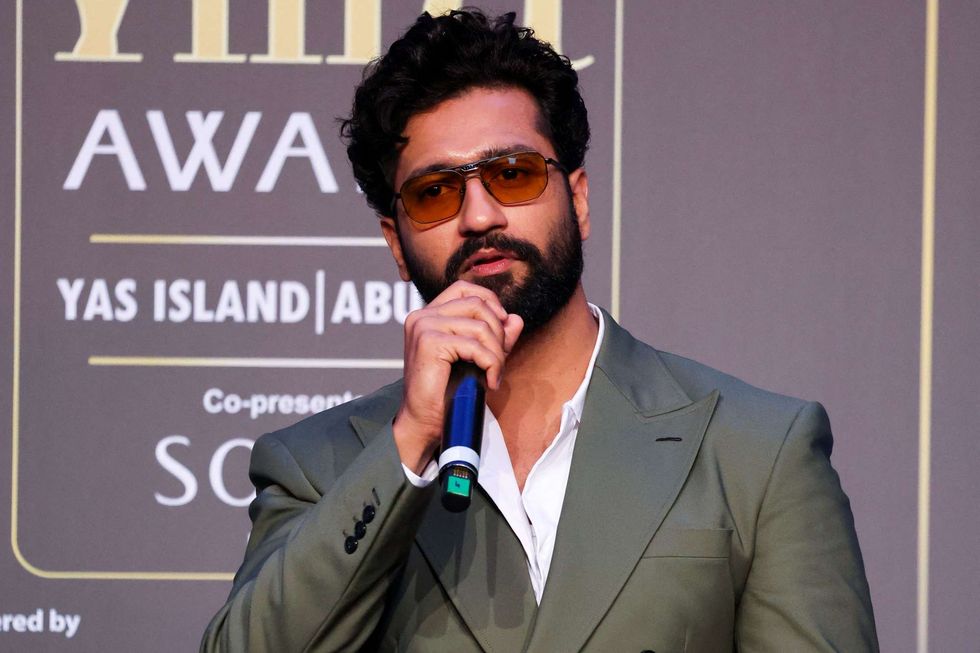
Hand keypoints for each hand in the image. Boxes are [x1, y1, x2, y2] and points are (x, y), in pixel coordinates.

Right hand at [393, 281, 522, 473]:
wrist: (425, 421)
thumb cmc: (447, 392)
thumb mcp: (477, 359)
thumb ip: (495, 338)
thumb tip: (515, 318)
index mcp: (428, 315)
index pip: (464, 288)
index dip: (489, 301)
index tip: (502, 327)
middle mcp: (422, 315)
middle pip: (477, 304)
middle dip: (498, 332)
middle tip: (499, 361)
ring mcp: (423, 326)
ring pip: (480, 325)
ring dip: (497, 353)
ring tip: (495, 374)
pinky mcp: (429, 342)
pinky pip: (475, 345)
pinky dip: (491, 364)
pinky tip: (490, 382)